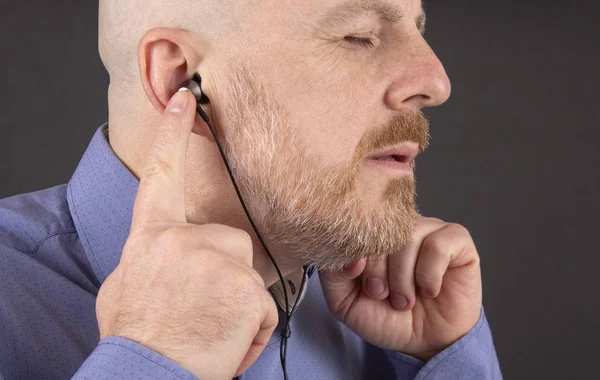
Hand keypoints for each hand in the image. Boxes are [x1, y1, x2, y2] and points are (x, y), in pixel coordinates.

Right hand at [96, 89, 277, 379]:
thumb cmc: (139, 338)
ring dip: (240, 305)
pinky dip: (254, 330)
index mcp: (151, 240)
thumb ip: (151, 260)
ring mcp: (214, 261)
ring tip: (211, 328)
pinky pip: (266, 306)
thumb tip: (163, 253)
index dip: (172, 135)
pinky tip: (227, 341)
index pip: (162, 176)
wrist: (148, 375)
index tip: (186, 99)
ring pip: (250, 274)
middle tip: (203, 309)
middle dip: (226, 275)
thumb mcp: (126, 290)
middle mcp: (180, 241)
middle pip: (230, 240)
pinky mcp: (244, 287)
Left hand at [319, 216, 481, 360]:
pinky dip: (429, 275)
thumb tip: (351, 255)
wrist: (425, 342)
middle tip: (384, 296)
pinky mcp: (457, 239)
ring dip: (403, 278)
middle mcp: (399, 226)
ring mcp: (429, 228)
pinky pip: (438, 246)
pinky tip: (430, 290)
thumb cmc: (386, 317)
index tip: (365, 288)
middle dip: (378, 273)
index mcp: (372, 233)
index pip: (355, 228)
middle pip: (380, 232)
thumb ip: (334, 274)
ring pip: (408, 238)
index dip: (356, 260)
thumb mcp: (345, 301)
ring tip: (406, 300)